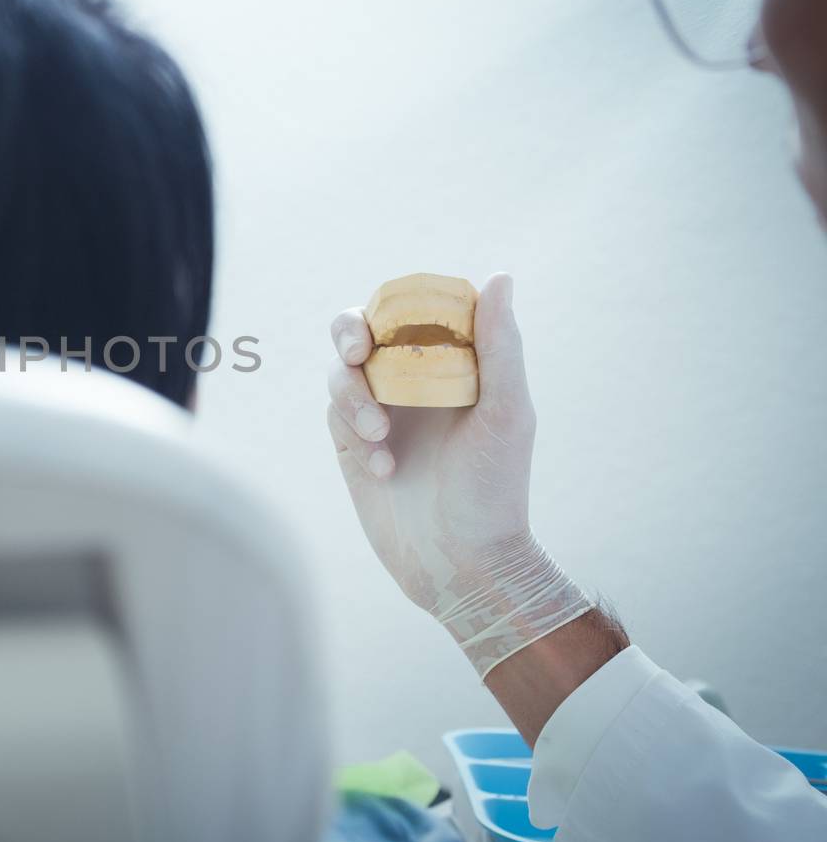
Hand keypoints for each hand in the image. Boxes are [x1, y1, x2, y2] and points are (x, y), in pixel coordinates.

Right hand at [325, 273, 593, 676]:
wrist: (462, 564)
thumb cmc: (496, 489)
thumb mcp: (505, 413)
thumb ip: (499, 345)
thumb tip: (498, 277)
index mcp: (452, 365)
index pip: (413, 311)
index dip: (393, 303)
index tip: (389, 321)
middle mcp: (412, 383)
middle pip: (361, 330)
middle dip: (349, 333)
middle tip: (357, 354)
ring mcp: (380, 413)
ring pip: (341, 373)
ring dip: (353, 395)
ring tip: (379, 435)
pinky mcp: (354, 446)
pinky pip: (335, 415)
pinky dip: (353, 431)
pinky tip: (384, 468)